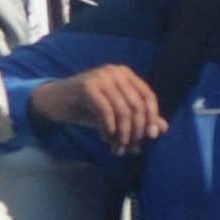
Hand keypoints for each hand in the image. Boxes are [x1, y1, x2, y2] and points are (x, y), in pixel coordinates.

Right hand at [28, 64, 164, 154]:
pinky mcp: (86, 85)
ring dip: (123, 135)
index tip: (151, 137)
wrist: (56, 102)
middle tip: (132, 148)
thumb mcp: (117, 115)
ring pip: (123, 111)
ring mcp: (100, 76)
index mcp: (125, 74)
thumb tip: (163, 128)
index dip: (152, 118)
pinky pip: (106, 112)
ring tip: (118, 148)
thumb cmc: (89, 108)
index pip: (148, 97)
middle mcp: (114, 71)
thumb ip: (140, 119)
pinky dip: (109, 129)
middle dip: (137, 131)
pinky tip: (105, 138)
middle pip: (137, 106)